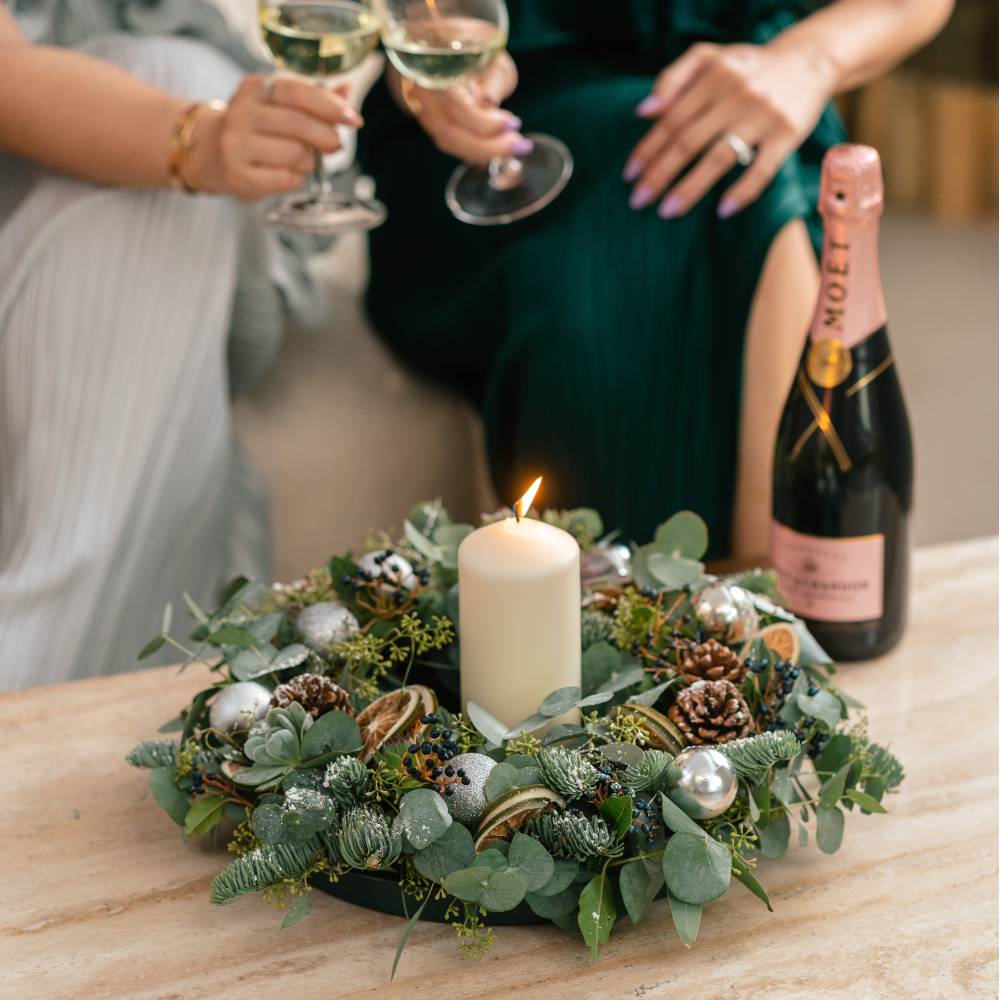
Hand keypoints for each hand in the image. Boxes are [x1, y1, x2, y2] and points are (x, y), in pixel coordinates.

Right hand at [186, 74, 363, 200]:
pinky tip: (290, 172)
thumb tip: (348, 92)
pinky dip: (298, 178)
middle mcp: (241, 114)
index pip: (297, 92)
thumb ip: (313, 99)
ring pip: (297, 155)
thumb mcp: (279, 105)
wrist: (210, 153)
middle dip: (328, 137)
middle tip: (335, 144)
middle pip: (300, 125)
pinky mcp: (240, 176)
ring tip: (304, 159)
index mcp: (253, 88)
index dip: (330, 105)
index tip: (354, 118)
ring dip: (311, 161)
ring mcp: (237, 146)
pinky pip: (287, 179)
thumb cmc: (256, 128)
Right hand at [395, 53, 530, 166]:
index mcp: (431, 65)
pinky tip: (497, 148)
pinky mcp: (430, 121)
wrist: (444, 41)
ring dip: (484, 151)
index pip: (454, 105)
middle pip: (448, 132)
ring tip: (514, 146)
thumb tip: (489, 104)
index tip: (512, 123)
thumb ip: (491, 78)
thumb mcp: (489, 50)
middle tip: (520, 145)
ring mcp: (421, 108)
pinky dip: (475, 150)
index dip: (483, 122)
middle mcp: (420, 90)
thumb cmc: (471, 41)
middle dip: (487, 146)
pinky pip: (451, 143)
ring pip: (448, 141)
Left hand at [623, 41, 835, 218]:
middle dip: (659, 174)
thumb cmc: (747, 68)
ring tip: (667, 211)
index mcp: (714, 76)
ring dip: (690, 188)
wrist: (808, 62)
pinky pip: (762, 170)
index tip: (629, 175)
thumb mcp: (710, 58)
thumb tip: (644, 111)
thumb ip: (674, 78)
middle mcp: (737, 94)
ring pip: (719, 158)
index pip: (671, 119)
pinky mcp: (787, 134)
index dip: (648, 148)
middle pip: (688, 141)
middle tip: (638, 200)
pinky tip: (722, 211)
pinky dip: (742, 192)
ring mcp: (763, 116)